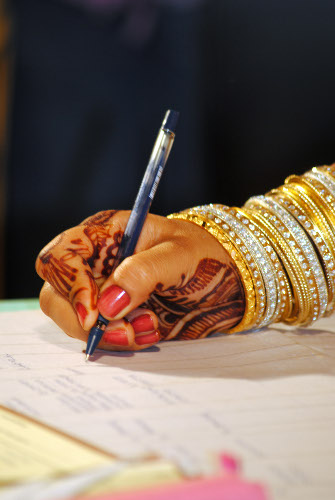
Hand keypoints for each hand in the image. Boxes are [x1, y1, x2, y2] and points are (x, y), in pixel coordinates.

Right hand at [36, 210, 244, 350]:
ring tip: (147, 329)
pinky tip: (150, 332)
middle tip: (124, 329)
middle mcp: (97, 262)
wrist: (229, 280)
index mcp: (107, 234)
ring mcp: (103, 290)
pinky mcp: (114, 315)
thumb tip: (105, 305)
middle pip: (57, 292)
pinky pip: (98, 335)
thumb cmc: (206, 256)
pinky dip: (119, 341)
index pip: (61, 255)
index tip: (95, 313)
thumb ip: (143, 273)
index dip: (69, 284)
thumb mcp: (180, 256)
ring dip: (106, 334)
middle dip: (85, 319)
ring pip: (74, 319)